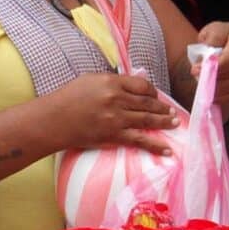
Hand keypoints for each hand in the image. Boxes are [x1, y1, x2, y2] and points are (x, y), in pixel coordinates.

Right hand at [42, 72, 181, 152]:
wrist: (53, 120)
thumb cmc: (68, 98)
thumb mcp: (90, 80)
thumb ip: (112, 82)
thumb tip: (130, 86)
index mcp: (111, 82)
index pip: (141, 85)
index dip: (152, 91)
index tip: (156, 96)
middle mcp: (116, 99)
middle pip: (147, 102)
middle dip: (162, 108)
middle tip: (172, 112)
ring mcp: (116, 118)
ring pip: (147, 120)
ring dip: (164, 122)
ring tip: (175, 123)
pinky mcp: (114, 136)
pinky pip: (140, 140)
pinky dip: (155, 145)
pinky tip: (167, 149)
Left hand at [194, 21, 228, 113]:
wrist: (222, 48)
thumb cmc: (217, 38)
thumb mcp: (213, 30)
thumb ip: (212, 39)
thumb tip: (210, 56)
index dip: (211, 67)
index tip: (195, 69)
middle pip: (226, 77)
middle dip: (208, 78)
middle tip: (194, 76)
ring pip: (224, 90)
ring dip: (209, 87)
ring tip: (199, 80)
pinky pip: (225, 99)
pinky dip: (212, 96)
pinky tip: (206, 88)